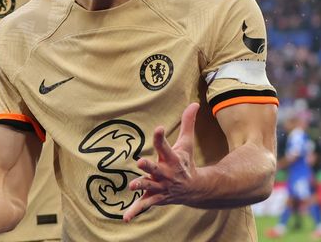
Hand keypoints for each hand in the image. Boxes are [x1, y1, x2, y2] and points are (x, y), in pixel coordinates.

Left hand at [123, 103, 200, 221]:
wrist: (194, 189)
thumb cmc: (186, 162)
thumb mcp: (186, 143)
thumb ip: (188, 123)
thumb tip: (195, 102)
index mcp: (172, 159)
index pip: (165, 146)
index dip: (160, 137)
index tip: (158, 128)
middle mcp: (166, 173)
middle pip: (156, 169)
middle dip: (149, 166)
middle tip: (140, 162)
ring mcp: (161, 186)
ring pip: (149, 186)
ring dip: (141, 186)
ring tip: (132, 186)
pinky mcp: (155, 197)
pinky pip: (145, 205)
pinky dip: (135, 211)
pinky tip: (125, 217)